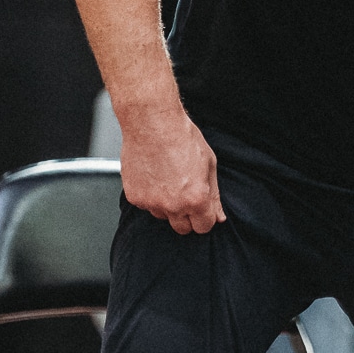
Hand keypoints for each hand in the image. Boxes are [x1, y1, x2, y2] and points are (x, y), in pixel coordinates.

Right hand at [121, 105, 224, 233]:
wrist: (152, 123)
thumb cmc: (182, 138)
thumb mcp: (209, 165)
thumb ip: (214, 195)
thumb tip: (218, 217)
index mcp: (196, 199)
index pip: (204, 227)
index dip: (204, 218)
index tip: (202, 209)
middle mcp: (173, 205)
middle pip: (183, 229)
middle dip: (187, 216)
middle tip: (185, 194)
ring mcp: (151, 203)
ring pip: (163, 216)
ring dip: (167, 206)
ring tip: (168, 180)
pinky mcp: (135, 197)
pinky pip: (146, 205)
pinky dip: (150, 196)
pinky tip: (154, 176)